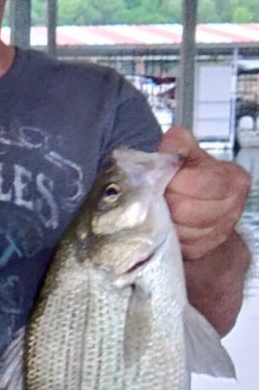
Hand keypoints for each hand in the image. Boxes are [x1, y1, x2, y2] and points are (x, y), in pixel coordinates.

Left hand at [160, 126, 250, 260]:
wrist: (200, 209)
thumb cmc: (192, 177)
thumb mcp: (188, 155)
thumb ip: (179, 144)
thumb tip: (171, 140)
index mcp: (233, 181)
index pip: (197, 183)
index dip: (173, 180)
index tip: (161, 175)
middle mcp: (232, 209)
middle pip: (185, 208)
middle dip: (164, 199)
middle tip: (156, 192)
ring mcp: (218, 233)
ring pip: (177, 228)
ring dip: (160, 218)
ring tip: (159, 206)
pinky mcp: (201, 250)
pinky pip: (174, 243)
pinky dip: (162, 233)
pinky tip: (162, 222)